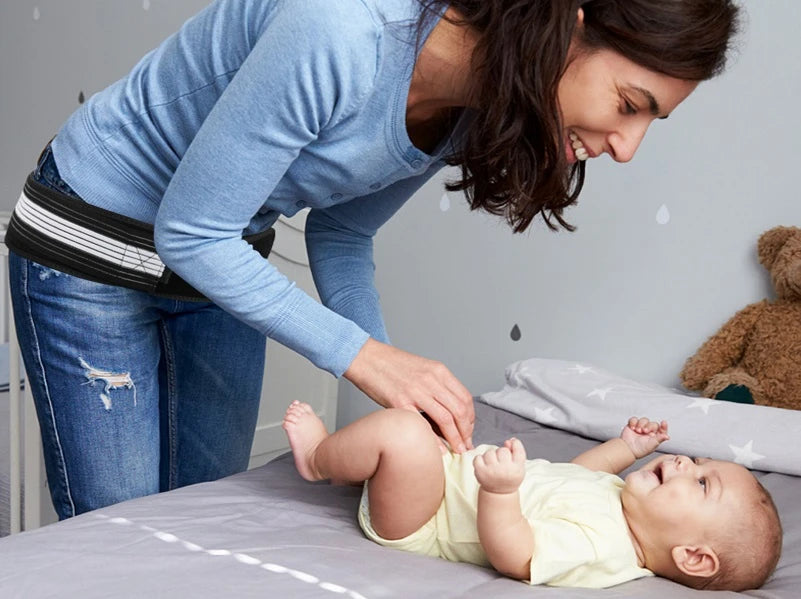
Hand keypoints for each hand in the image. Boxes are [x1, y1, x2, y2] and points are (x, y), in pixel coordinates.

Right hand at [344, 338, 474, 452]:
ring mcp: (416, 391)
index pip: (465, 398)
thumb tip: (448, 412)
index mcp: (438, 371)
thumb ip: (436, 386)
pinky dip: (434, 440)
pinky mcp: (399, 402)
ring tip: (458, 450)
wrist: (367, 358)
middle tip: (466, 446)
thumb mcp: (421, 369)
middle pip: (459, 410)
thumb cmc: (391, 365)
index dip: (471, 418)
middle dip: (466, 432)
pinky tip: (438, 450)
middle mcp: (431, 380)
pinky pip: (422, 424)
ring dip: (455, 438)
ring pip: (446, 419)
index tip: (469, 431)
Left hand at [473, 438, 525, 493]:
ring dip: (491, 456)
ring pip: (490, 452)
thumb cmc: (510, 476)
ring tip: (494, 465)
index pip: (517, 448)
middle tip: (502, 462)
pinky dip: (480, 459)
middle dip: (502, 453)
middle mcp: (505, 470)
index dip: (515, 444)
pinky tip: (485, 466)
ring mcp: (492, 471)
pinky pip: (478, 457)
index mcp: (517, 469)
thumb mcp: (519, 466)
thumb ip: (517, 451)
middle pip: (503, 450)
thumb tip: (509, 440)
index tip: (513, 444)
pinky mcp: (480, 472)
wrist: (499, 493)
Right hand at [620, 417, 668, 458]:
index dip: (663, 426)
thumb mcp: (652, 445)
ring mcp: (641, 427)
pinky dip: (633, 422)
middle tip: (645, 431)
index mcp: (655, 436)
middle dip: (649, 426)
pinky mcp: (633, 425)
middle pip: (652, 423)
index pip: (661, 429)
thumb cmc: (640, 450)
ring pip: (644, 420)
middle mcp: (649, 431)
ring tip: (638, 431)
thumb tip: (667, 437)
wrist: (628, 449)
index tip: (663, 423)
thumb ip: (660, 439)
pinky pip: (634, 419)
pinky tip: (632, 428)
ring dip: (641, 424)